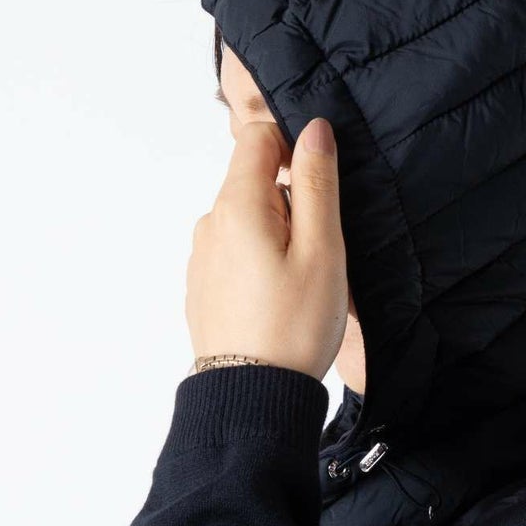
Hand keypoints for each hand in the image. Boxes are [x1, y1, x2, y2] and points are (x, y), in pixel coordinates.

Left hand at [186, 116, 347, 382]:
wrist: (252, 396)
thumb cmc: (294, 326)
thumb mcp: (322, 249)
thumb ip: (316, 183)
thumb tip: (315, 129)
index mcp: (238, 205)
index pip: (258, 137)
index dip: (294, 148)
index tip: (320, 189)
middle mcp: (211, 224)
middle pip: (252, 180)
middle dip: (290, 199)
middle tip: (319, 248)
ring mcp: (203, 256)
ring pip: (246, 219)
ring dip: (277, 234)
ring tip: (302, 281)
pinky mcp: (204, 286)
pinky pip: (236, 252)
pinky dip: (261, 261)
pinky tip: (280, 299)